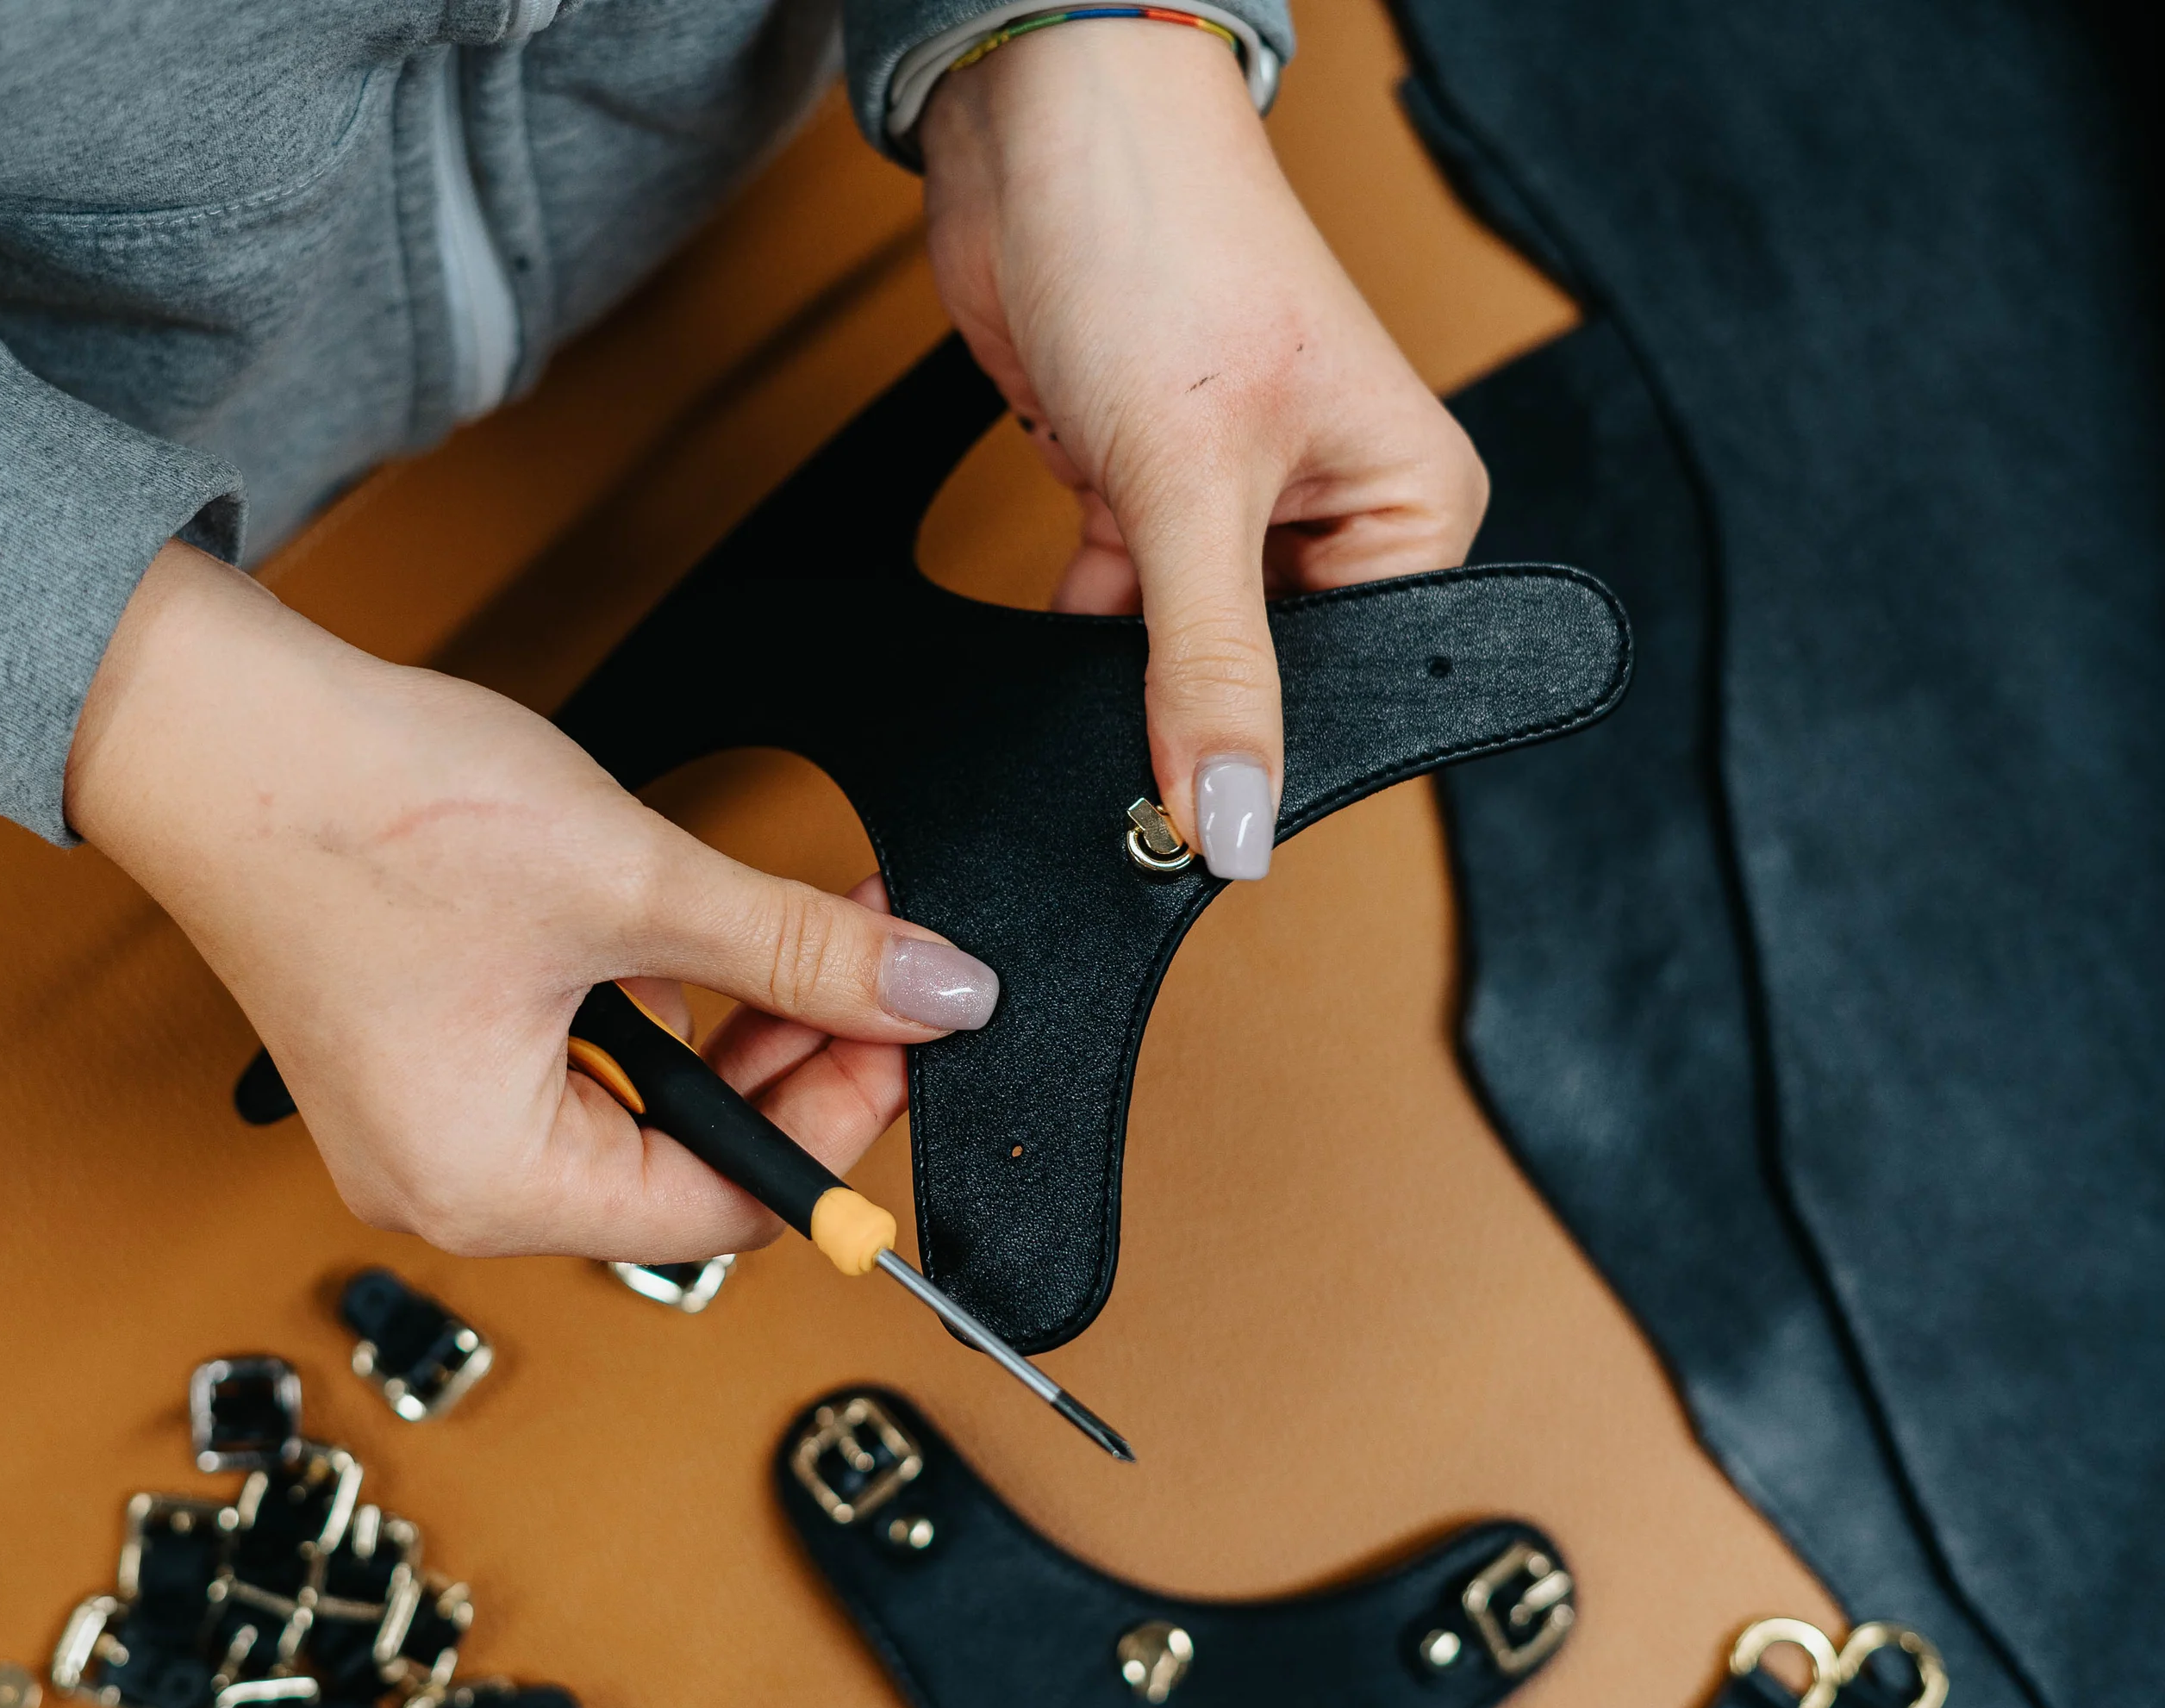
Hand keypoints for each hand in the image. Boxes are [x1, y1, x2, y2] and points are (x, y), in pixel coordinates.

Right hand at [66, 543, 996, 1259]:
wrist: (212, 720)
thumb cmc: (366, 809)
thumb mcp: (631, 885)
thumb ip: (798, 951)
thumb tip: (936, 995)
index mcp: (492, 1186)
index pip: (722, 1208)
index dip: (836, 1121)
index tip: (904, 1031)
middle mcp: (449, 1182)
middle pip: (681, 1164)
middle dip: (791, 1061)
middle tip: (868, 967)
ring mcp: (424, 1123)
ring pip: (634, 1105)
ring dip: (725, 1021)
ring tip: (787, 929)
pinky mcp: (419, 1055)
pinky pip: (572, 1061)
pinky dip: (644, 1000)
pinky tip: (677, 928)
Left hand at [919, 19, 1487, 877]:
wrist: (1036, 132)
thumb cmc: (1160, 247)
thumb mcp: (1191, 485)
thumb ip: (1211, 668)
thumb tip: (1241, 820)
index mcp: (1413, 509)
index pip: (1367, 692)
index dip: (1283, 764)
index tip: (1202, 834)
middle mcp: (1337, 513)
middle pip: (1273, 684)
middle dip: (1195, 729)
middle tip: (1128, 798)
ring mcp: (1235, 509)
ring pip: (1185, 657)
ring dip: (1125, 690)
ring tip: (1082, 730)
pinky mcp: (1143, 497)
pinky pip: (1119, 616)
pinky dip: (1077, 646)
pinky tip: (1045, 675)